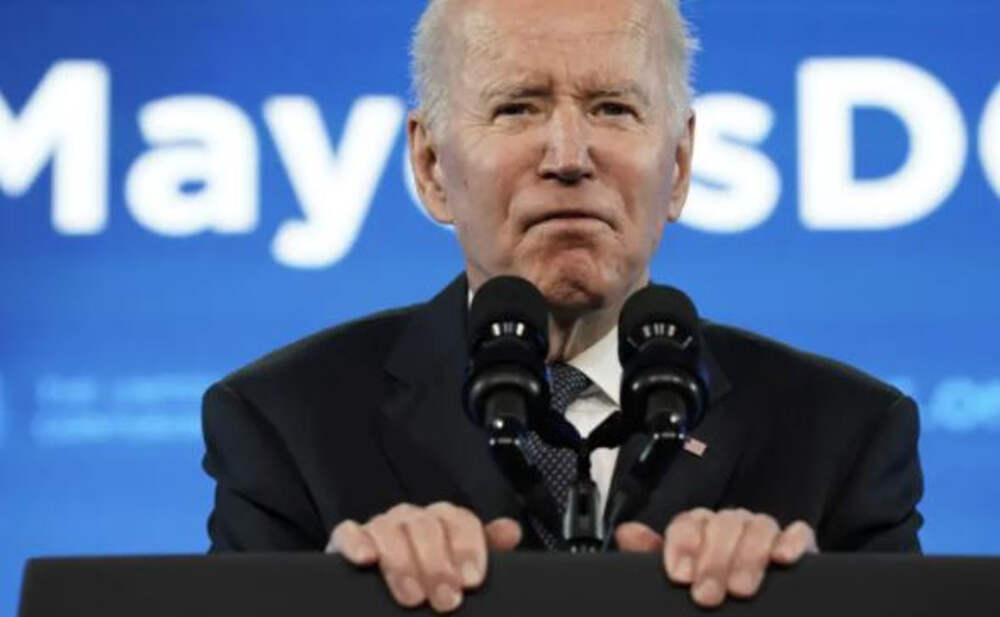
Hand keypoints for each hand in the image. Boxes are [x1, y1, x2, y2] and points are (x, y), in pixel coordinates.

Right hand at [327, 502, 521, 612]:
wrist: (384, 587)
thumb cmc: (427, 574)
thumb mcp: (458, 565)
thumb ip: (485, 547)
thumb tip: (511, 531)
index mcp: (442, 520)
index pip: (460, 521)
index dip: (468, 549)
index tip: (471, 581)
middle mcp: (412, 517)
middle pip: (426, 527)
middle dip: (437, 565)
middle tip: (445, 601)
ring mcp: (379, 525)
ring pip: (390, 529)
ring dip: (402, 563)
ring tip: (412, 597)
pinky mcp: (348, 538)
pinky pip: (348, 531)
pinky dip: (356, 542)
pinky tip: (365, 560)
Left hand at [615, 508, 817, 607]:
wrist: (738, 605)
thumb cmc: (708, 588)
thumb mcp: (679, 577)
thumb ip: (651, 556)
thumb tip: (627, 533)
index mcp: (699, 529)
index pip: (688, 523)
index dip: (682, 547)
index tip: (679, 577)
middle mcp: (730, 525)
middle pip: (721, 524)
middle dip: (713, 561)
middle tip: (707, 596)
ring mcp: (763, 532)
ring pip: (758, 525)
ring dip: (749, 556)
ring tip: (741, 590)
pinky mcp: (797, 545)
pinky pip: (798, 532)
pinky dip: (791, 541)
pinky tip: (783, 558)